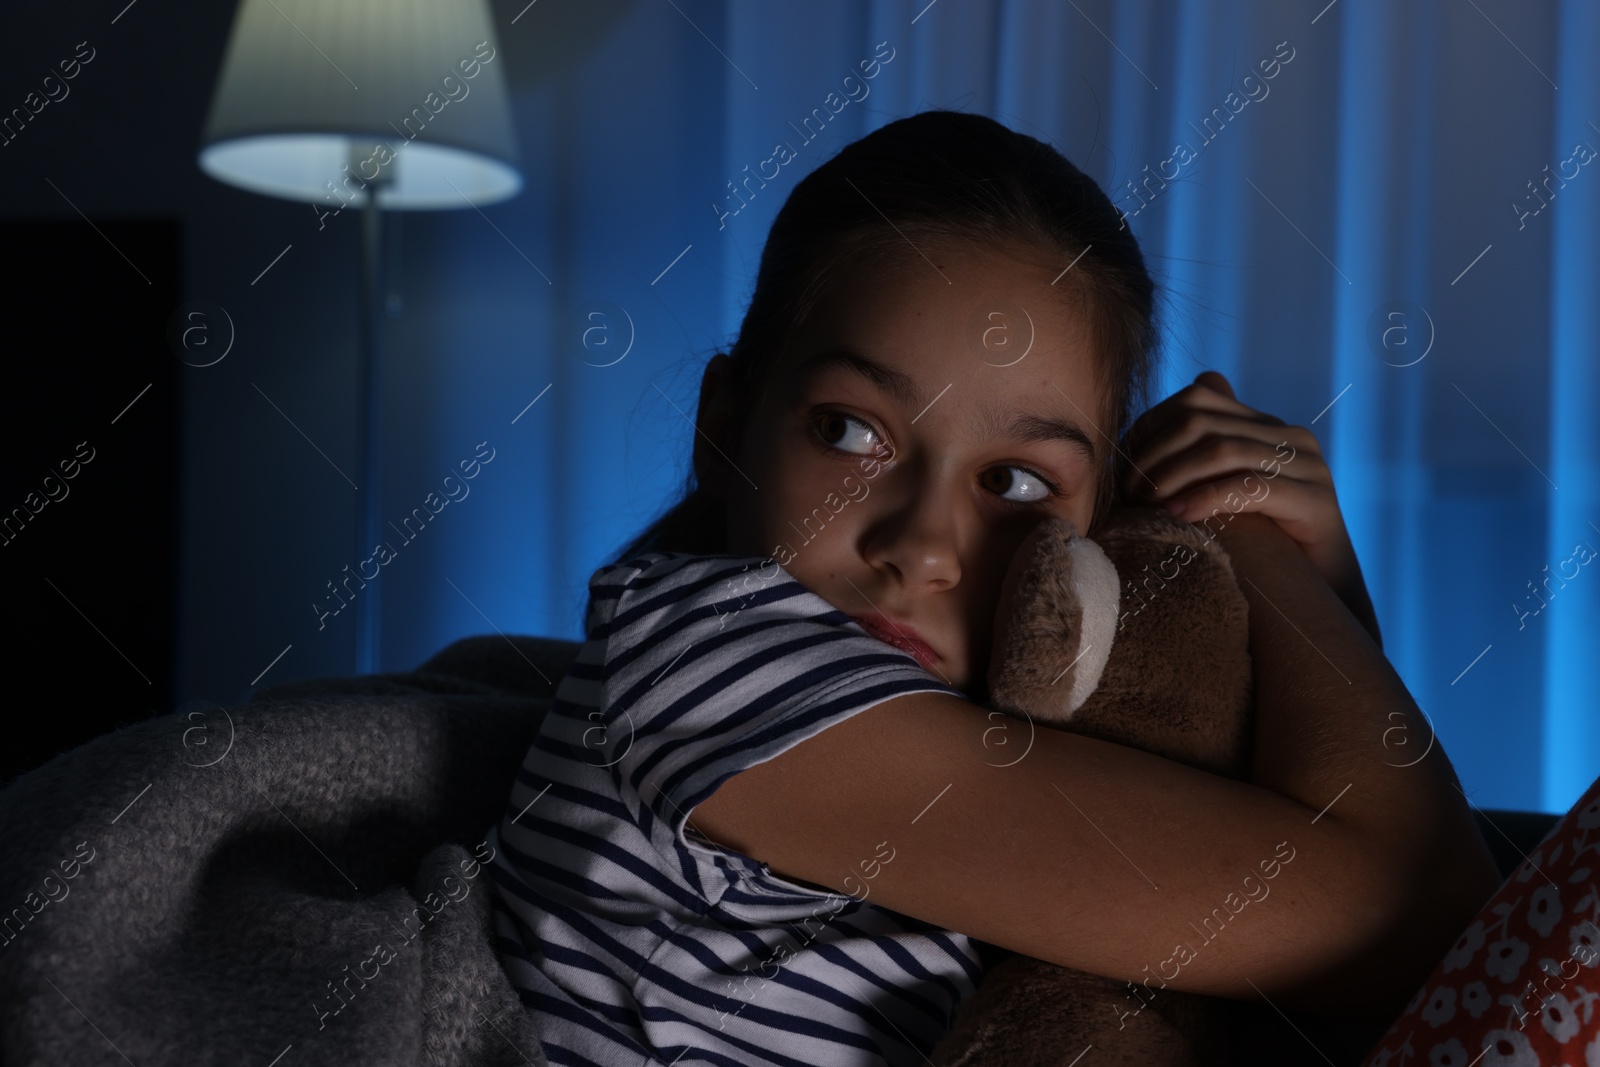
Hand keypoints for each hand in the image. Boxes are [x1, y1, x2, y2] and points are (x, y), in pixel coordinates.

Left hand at [1117, 371, 1381, 647]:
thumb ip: (1196, 461)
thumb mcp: (1221, 497)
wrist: (1321, 598)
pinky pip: (1250, 487)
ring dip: (1173, 476)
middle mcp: (1292, 437)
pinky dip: (1207, 498)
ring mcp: (1309, 466)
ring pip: (1223, 450)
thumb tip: (1144, 441)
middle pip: (1203, 422)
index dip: (1150, 429)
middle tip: (1128, 492)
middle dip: (1155, 455)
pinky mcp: (1316, 501)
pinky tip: (1179, 516)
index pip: (1196, 401)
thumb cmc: (1262, 549)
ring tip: (1146, 505)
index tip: (1123, 467)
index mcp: (1267, 426)